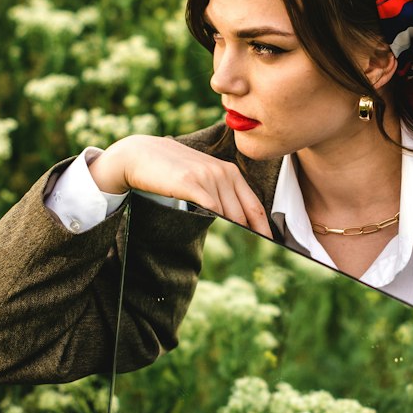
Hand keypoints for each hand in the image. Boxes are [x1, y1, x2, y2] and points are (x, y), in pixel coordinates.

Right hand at [89, 135, 271, 237]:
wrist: (142, 154)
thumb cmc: (172, 169)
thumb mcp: (202, 175)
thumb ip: (219, 193)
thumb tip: (234, 222)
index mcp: (230, 172)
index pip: (255, 206)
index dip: (264, 229)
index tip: (271, 246)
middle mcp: (223, 174)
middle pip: (244, 215)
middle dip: (251, 237)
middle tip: (257, 258)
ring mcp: (208, 177)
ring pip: (228, 215)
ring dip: (233, 235)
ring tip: (238, 255)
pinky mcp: (191, 183)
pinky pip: (210, 209)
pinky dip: (216, 223)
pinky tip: (217, 236)